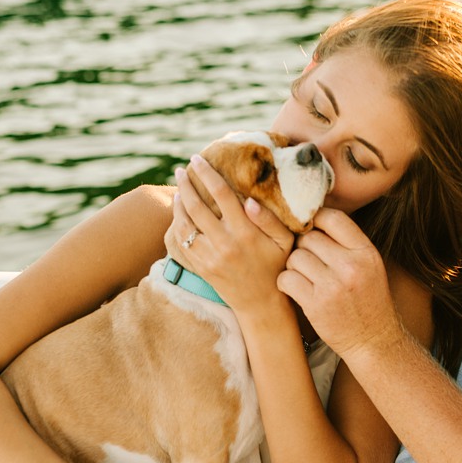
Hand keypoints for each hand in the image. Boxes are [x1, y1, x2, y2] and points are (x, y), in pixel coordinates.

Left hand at [170, 154, 295, 319]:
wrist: (260, 303)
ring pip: (185, 224)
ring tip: (178, 188)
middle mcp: (224, 244)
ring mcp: (209, 257)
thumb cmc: (276, 265)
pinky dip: (177, 223)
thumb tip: (249, 199)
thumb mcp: (284, 241)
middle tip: (182, 169)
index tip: (199, 159)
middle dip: (187, 184)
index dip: (208, 174)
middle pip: (197, 206)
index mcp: (245, 233)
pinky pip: (182, 241)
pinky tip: (179, 211)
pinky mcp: (200, 267)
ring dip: (178, 203)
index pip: (222, 195)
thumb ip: (269, 218)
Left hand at [277, 208, 402, 357]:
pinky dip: (286, 283)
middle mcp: (350, 266)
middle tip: (308, 261)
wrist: (373, 340)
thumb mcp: (369, 266)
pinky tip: (295, 289)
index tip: (311, 230)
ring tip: (304, 277)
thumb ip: (346, 243)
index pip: (333, 218)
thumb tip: (313, 218)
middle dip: (303, 247)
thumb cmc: (367, 300)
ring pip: (294, 258)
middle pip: (308, 238)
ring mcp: (332, 285)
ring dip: (293, 266)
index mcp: (366, 252)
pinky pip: (286, 279)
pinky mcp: (315, 304)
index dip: (316, 220)